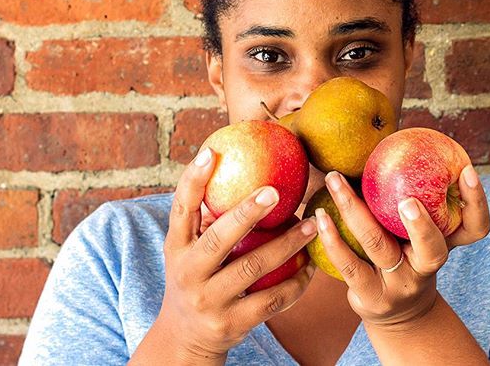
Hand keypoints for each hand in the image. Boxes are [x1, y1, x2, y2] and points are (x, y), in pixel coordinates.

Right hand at [133, 147, 316, 363]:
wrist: (185, 337)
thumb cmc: (196, 275)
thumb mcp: (188, 248)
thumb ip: (207, 216)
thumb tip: (239, 163)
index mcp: (177, 247)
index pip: (181, 208)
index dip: (194, 179)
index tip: (212, 152)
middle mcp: (188, 273)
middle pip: (218, 240)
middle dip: (247, 213)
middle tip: (275, 191)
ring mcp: (210, 301)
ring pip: (253, 268)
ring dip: (287, 245)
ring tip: (310, 224)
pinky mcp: (233, 324)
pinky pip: (272, 300)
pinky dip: (297, 282)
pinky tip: (312, 264)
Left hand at [315, 165, 489, 330]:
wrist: (398, 314)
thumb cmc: (405, 253)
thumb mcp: (418, 232)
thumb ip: (415, 194)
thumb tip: (393, 139)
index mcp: (446, 245)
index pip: (476, 228)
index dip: (476, 201)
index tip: (467, 170)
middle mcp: (426, 267)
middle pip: (433, 249)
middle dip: (422, 224)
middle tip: (407, 199)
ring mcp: (398, 285)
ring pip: (378, 247)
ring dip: (354, 210)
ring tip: (335, 180)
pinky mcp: (370, 296)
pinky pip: (348, 265)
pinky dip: (332, 237)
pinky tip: (319, 215)